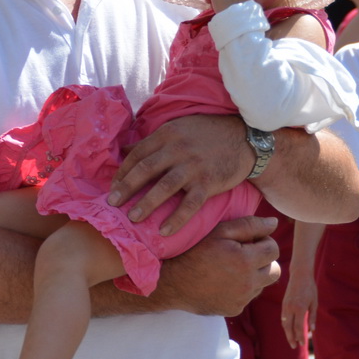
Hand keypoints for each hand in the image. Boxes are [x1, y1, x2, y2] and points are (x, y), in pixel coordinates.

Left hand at [108, 114, 247, 234]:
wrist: (246, 138)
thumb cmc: (209, 133)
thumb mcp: (179, 128)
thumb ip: (154, 140)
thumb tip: (124, 150)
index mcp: (168, 134)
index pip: (138, 154)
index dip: (123, 172)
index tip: (113, 187)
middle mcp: (178, 148)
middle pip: (146, 170)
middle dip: (126, 188)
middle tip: (112, 204)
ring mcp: (194, 166)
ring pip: (164, 187)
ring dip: (146, 204)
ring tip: (132, 218)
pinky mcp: (209, 182)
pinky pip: (190, 203)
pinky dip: (177, 218)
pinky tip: (165, 230)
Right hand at [149, 215, 279, 316]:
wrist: (172, 282)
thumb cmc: (194, 251)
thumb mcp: (219, 231)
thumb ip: (249, 225)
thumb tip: (275, 222)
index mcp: (245, 261)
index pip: (273, 249)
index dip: (264, 241)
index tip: (250, 240)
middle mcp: (248, 283)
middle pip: (275, 270)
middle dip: (265, 261)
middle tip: (246, 254)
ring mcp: (241, 299)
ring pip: (262, 285)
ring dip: (254, 275)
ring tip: (233, 267)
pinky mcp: (234, 309)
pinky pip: (247, 297)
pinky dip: (242, 288)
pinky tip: (224, 280)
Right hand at [280, 269, 316, 348]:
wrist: (300, 275)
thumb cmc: (310, 288)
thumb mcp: (314, 303)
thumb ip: (312, 317)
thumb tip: (312, 330)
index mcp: (300, 308)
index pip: (298, 327)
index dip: (300, 337)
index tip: (302, 344)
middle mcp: (290, 308)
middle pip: (289, 327)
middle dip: (291, 338)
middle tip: (294, 346)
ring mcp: (285, 305)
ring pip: (284, 323)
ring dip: (287, 333)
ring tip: (291, 340)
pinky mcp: (283, 303)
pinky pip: (283, 317)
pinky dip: (285, 325)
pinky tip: (289, 329)